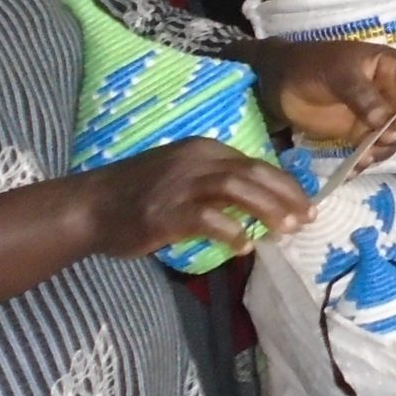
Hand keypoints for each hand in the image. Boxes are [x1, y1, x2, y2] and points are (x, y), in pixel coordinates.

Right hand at [74, 137, 310, 259]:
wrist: (89, 206)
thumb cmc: (137, 193)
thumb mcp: (181, 173)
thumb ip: (215, 182)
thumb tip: (259, 202)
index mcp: (202, 149)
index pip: (255, 162)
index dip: (285, 183)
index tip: (306, 204)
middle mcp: (195, 160)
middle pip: (253, 172)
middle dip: (285, 196)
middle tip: (305, 219)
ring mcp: (179, 185)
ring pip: (236, 190)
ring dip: (266, 210)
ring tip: (284, 232)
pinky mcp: (165, 212)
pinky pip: (207, 219)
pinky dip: (231, 231)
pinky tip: (243, 246)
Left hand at [250, 40, 395, 152]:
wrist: (279, 81)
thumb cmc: (311, 66)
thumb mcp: (338, 73)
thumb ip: (363, 96)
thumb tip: (385, 122)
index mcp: (391, 68)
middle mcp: (390, 92)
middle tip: (385, 141)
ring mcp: (377, 114)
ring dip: (386, 149)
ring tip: (364, 158)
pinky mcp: (361, 132)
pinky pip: (375, 149)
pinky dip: (368, 160)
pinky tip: (354, 169)